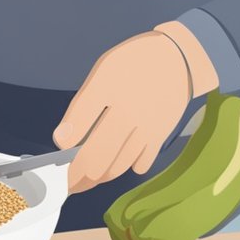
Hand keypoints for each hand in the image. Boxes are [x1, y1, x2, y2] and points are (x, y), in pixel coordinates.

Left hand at [55, 21, 219, 192]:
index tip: (62, 148)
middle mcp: (129, 109)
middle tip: (70, 180)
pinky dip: (126, 168)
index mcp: (109, 86)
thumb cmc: (132, 65)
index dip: (68, 139)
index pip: (82, 116)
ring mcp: (147, 126)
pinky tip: (118, 161)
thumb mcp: (103, 72)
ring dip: (99, 175)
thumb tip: (63, 140)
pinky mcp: (160, 136)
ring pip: (117, 165)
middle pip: (98, 154)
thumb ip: (81, 107)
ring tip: (88, 175)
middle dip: (79, 173)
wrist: (178, 59)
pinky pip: (140, 165)